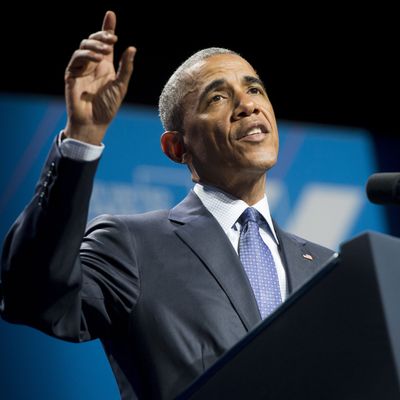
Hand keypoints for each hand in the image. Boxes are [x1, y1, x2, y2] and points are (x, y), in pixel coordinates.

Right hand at [64, 11, 135, 144]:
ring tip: (106, 49)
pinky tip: (97, 58)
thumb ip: (126, 67)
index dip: (107, 28)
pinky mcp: (71, 73)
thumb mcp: (121, 86)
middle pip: (94, 41)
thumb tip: (132, 48)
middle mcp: (92, 64)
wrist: (94, 122)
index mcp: (105, 66)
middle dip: (102, 35)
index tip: (111, 14)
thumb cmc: (108, 107)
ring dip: (96, 44)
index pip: (105, 43)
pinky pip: (77, 57)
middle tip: (113, 38)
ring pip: (84, 46)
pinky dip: (87, 54)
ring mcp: (81, 68)